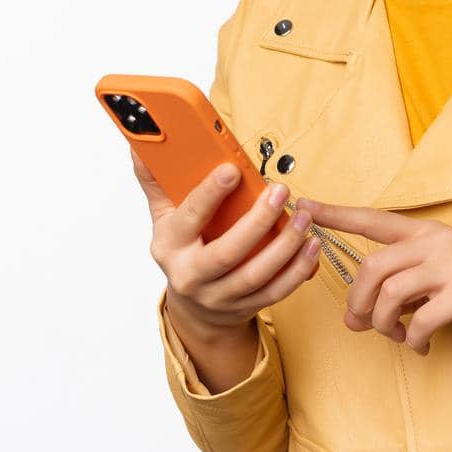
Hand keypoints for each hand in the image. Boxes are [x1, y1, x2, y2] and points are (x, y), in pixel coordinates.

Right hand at [132, 147, 320, 337]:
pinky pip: (276, 291)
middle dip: (257, 221)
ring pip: (255, 275)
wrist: (193, 307)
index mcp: (169, 246)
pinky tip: (311, 245)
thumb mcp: (163, 216)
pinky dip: (297, 270)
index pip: (189, 218)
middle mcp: (191, 276)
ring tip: (304, 217)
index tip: (232, 169)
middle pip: (226, 253)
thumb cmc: (182, 249)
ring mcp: (219, 296)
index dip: (209, 194)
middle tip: (281, 190)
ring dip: (285, 246)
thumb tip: (140, 143)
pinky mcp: (245, 307)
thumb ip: (156, 180)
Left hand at [295, 197, 451, 355]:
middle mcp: (437, 241)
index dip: (336, 213)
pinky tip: (422, 346)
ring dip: (384, 325)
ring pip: (390, 294)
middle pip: (372, 267)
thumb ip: (401, 287)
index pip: (373, 219)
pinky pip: (420, 320)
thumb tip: (356, 316)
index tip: (303, 204)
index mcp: (427, 232)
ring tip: (396, 337)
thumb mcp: (440, 277)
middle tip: (362, 325)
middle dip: (358, 301)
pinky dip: (413, 340)